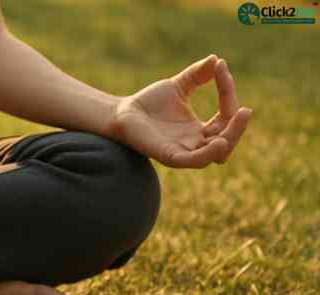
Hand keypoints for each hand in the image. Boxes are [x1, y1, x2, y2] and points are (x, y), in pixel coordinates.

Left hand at [111, 54, 251, 167]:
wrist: (121, 112)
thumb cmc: (149, 103)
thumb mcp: (178, 86)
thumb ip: (198, 75)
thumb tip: (216, 59)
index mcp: (200, 130)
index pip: (225, 116)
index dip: (227, 93)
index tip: (220, 67)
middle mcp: (195, 144)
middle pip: (228, 140)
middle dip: (238, 126)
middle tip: (245, 110)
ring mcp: (183, 151)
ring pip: (216, 153)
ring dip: (231, 137)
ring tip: (238, 117)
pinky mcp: (170, 156)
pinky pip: (195, 161)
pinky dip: (209, 153)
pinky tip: (220, 141)